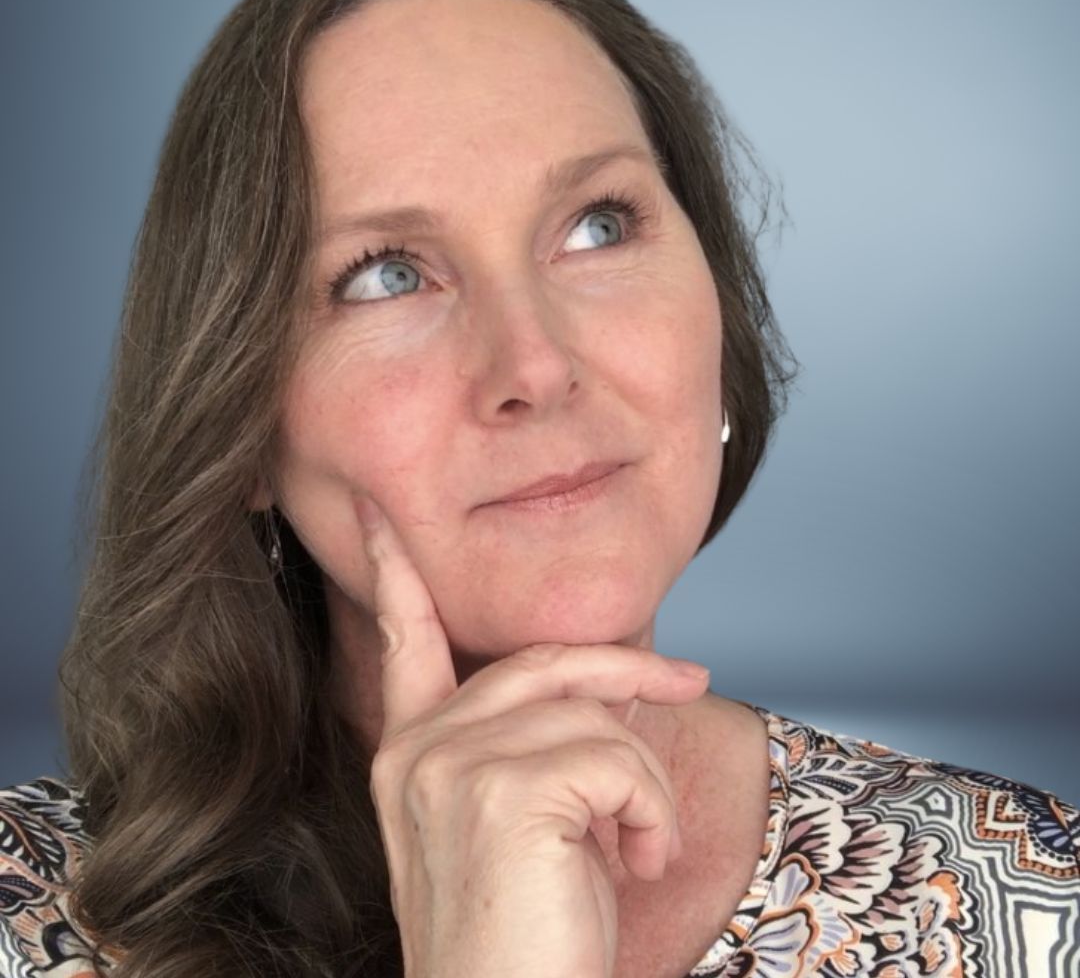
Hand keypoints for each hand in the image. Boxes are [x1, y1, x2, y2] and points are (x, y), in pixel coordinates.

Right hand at [358, 493, 710, 977]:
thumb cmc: (528, 938)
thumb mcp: (528, 824)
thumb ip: (542, 746)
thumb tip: (616, 691)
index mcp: (410, 754)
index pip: (402, 638)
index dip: (391, 569)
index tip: (379, 513)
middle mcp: (418, 750)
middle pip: (544, 660)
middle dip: (627, 668)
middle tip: (689, 681)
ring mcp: (454, 765)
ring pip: (595, 717)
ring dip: (642, 786)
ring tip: (634, 850)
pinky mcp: (507, 789)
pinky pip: (620, 760)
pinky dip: (652, 813)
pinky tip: (636, 863)